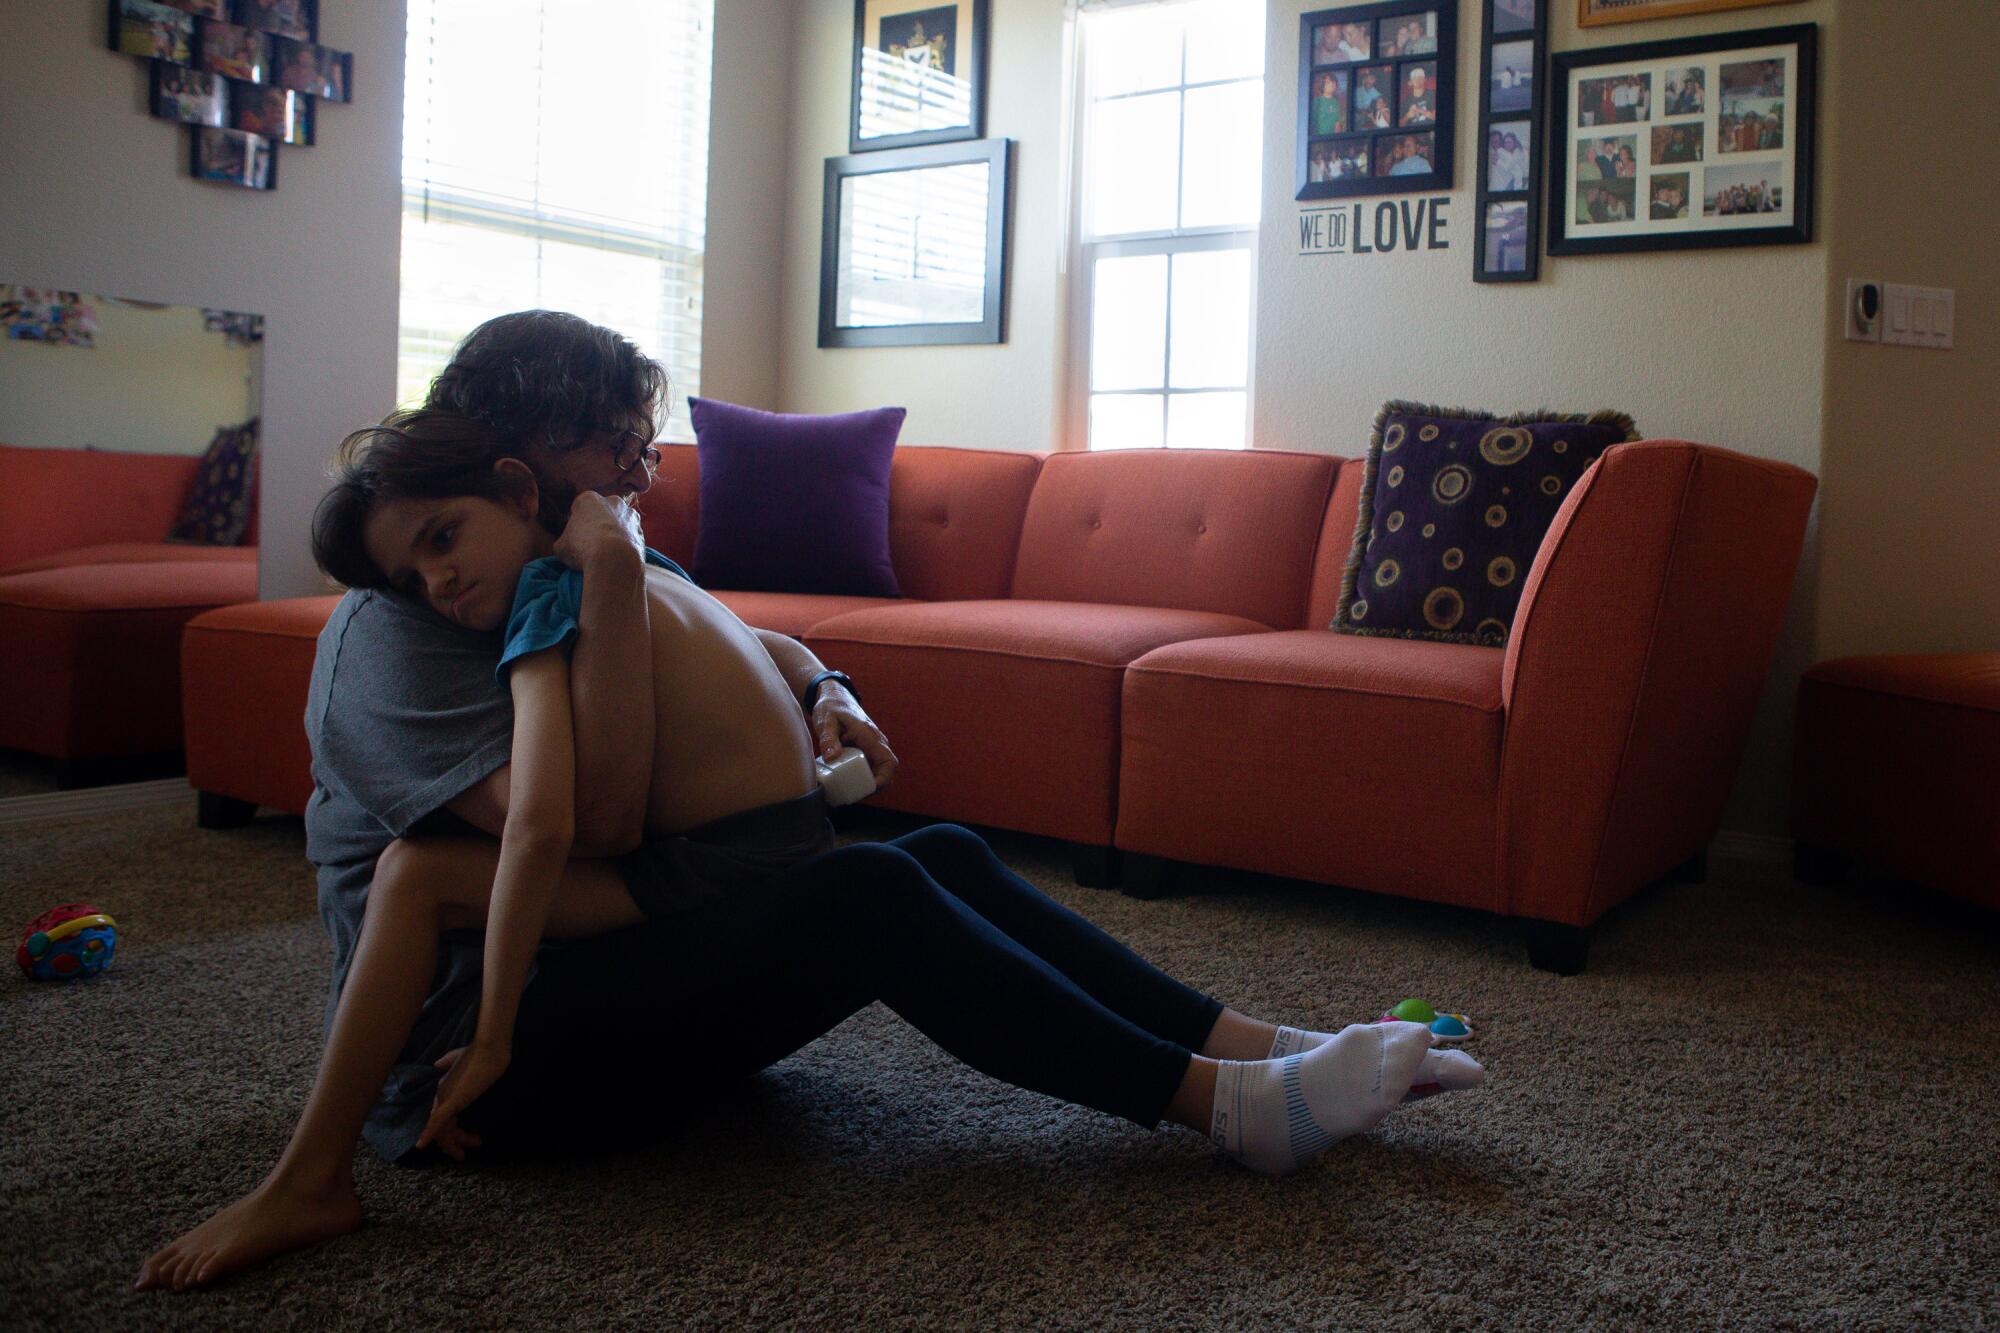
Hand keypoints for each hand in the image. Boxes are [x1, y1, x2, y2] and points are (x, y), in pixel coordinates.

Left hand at [417, 1040, 510, 1160]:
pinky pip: (436, 1122)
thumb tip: (437, 1064)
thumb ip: (448, 1062)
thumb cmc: (481, 1053)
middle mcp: (441, 1095)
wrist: (489, 1048)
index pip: (443, 1115)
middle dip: (453, 1142)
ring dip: (450, 1144)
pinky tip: (422, 1145)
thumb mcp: (462, 1058)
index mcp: (445, 1088)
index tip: (470, 1137)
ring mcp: (445, 1098)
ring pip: (441, 1129)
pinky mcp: (451, 1101)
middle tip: (465, 1152)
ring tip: (462, 1155)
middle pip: (441, 1127)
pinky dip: (428, 1133)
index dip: (453, 1130)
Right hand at [553, 492, 644, 574]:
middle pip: (603, 511)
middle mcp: (612, 501)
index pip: (580, 506)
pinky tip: (620, 557)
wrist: (614, 560)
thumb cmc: (582, 549)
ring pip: (620, 521)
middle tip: (592, 542)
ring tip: (607, 551)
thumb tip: (563, 545)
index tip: (575, 535)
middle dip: (599, 522)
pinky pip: (631, 536)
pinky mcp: (642, 531)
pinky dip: (627, 543)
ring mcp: (630, 515)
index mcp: (589, 499)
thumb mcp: (560, 547)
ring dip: (615, 532)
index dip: (576, 521)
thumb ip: (562, 541)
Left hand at [811, 684, 897, 792]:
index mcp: (870, 736)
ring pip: (878, 771)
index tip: (870, 789)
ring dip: (868, 784)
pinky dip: (862, 778)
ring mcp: (872, 747)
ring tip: (849, 793)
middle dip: (874, 787)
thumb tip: (832, 758)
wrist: (834, 697)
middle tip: (854, 796)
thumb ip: (828, 738)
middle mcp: (876, 742)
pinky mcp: (866, 750)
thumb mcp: (826, 721)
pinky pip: (870, 767)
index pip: (889, 761)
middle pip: (886, 771)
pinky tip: (846, 784)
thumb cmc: (831, 707)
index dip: (884, 778)